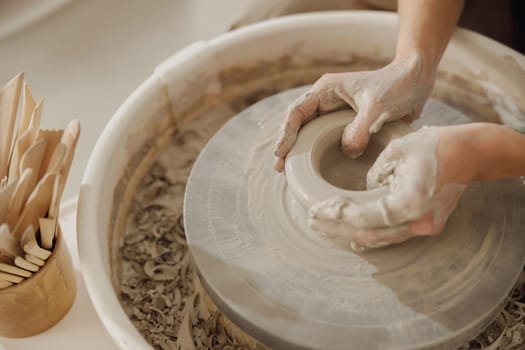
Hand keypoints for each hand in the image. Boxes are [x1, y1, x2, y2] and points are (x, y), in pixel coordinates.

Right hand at [274, 54, 434, 171]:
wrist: (417, 81)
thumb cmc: (396, 85)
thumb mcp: (378, 107)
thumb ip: (360, 129)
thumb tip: (347, 152)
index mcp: (326, 90)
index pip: (297, 112)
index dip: (286, 133)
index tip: (281, 153)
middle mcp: (326, 102)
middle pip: (297, 126)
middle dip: (287, 146)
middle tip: (280, 169)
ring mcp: (335, 116)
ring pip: (309, 135)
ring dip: (299, 152)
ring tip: (289, 173)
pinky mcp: (346, 127)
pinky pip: (327, 142)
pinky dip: (318, 155)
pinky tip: (313, 170)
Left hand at [308, 126, 468, 249]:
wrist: (469, 153)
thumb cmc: (433, 146)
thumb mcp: (395, 152)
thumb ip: (373, 177)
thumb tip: (362, 193)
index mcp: (409, 203)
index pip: (363, 217)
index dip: (336, 216)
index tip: (315, 211)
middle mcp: (417, 223)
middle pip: (368, 235)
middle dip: (336, 229)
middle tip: (313, 221)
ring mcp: (423, 227)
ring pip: (379, 239)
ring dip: (349, 234)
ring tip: (324, 227)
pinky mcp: (424, 225)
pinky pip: (390, 234)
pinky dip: (368, 233)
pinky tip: (349, 234)